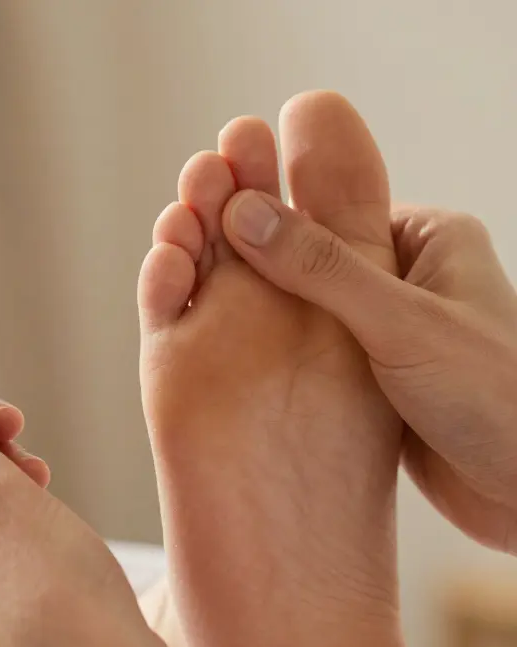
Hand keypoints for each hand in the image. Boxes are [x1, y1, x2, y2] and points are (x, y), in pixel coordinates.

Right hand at [222, 192, 516, 552]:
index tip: (207, 228)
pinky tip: (244, 375)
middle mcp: (410, 277)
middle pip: (309, 260)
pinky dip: (282, 367)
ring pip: (306, 315)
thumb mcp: (400, 324)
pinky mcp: (378, 382)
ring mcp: (391, 332)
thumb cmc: (498, 400)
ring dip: (264, 327)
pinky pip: (314, 360)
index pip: (325, 211)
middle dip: (256, 274)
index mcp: (429, 238)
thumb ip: (321, 268)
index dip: (265, 220)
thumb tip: (246, 209)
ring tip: (206, 326)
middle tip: (197, 278)